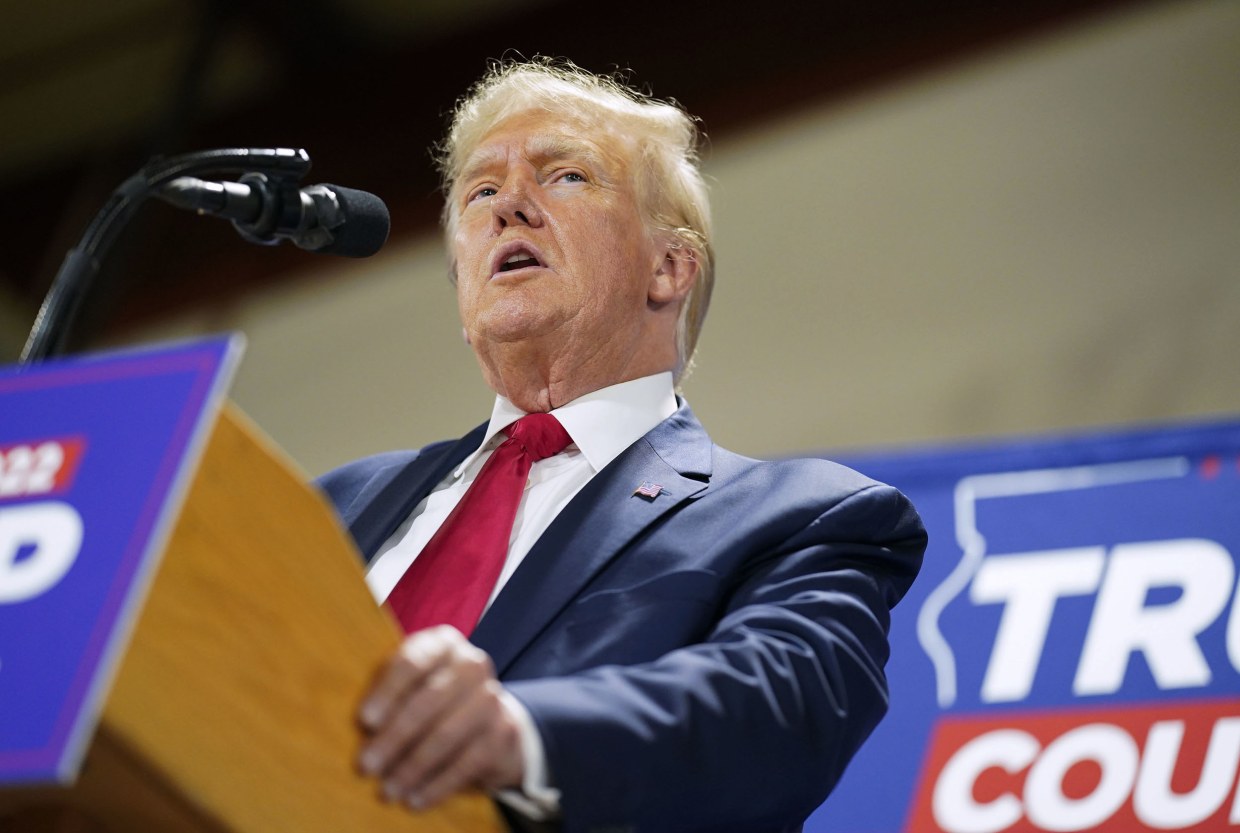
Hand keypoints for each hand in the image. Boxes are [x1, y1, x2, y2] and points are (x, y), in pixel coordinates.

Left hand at [357, 625, 524, 808]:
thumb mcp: (411, 682)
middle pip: (428, 701)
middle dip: (394, 737)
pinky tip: (415, 799)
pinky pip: (465, 763)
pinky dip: (437, 786)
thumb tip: (362, 728)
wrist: (488, 716)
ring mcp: (492, 697)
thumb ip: (388, 693)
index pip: (412, 663)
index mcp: (443, 643)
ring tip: (388, 789)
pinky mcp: (503, 732)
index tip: (365, 721)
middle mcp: (472, 664)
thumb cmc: (432, 696)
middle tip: (367, 765)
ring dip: (412, 767)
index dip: (387, 693)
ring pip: (446, 735)